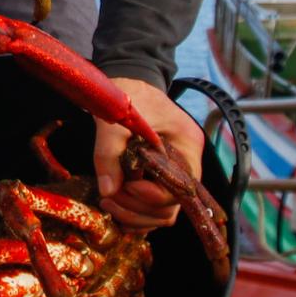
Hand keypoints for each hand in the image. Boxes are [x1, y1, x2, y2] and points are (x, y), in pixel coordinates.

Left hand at [93, 78, 202, 230]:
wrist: (126, 81)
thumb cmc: (128, 94)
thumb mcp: (117, 119)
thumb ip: (109, 152)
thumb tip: (107, 190)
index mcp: (188, 146)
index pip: (180, 188)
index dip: (152, 195)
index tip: (127, 186)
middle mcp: (186, 164)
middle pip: (171, 207)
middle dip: (138, 209)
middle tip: (109, 199)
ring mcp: (172, 173)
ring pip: (161, 213)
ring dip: (134, 215)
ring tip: (107, 201)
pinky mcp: (156, 178)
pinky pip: (151, 207)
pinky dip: (134, 213)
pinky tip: (113, 205)